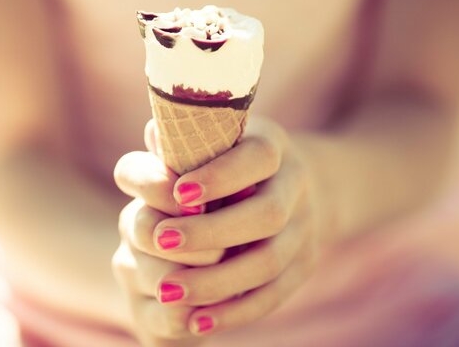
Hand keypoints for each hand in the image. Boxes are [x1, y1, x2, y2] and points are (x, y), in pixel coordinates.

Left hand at [113, 115, 318, 342]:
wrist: (296, 186)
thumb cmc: (235, 159)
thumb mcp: (218, 138)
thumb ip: (185, 141)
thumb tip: (154, 137)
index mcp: (274, 147)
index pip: (258, 157)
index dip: (221, 175)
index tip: (178, 192)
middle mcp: (297, 187)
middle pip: (267, 215)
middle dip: (211, 231)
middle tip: (160, 240)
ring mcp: (305, 230)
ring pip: (269, 262)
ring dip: (216, 281)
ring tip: (167, 291)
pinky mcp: (303, 266)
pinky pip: (273, 295)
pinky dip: (234, 311)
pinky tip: (197, 321)